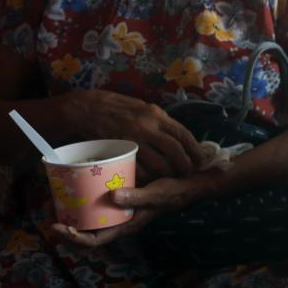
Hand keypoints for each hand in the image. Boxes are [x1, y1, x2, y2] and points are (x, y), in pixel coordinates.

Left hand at [51, 175, 193, 246]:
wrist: (187, 185)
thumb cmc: (173, 192)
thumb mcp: (156, 194)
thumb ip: (137, 196)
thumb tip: (113, 196)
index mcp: (125, 226)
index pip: (94, 240)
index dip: (73, 237)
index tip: (58, 226)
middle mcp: (118, 221)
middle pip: (86, 233)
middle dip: (65, 226)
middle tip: (48, 210)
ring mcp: (118, 211)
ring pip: (88, 219)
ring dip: (70, 213)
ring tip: (55, 199)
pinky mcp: (119, 199)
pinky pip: (96, 205)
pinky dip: (83, 200)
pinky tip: (76, 186)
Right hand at [56, 89, 202, 181]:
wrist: (87, 109)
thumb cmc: (117, 107)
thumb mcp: (142, 108)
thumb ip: (159, 121)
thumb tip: (176, 135)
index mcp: (156, 114)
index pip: (182, 133)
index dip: (194, 148)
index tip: (201, 159)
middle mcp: (148, 127)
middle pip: (175, 150)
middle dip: (185, 164)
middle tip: (188, 172)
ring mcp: (134, 140)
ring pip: (159, 163)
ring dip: (168, 173)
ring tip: (172, 178)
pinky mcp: (120, 151)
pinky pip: (138, 169)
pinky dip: (147, 177)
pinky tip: (151, 180)